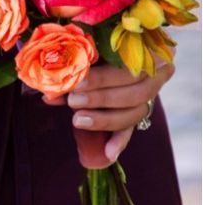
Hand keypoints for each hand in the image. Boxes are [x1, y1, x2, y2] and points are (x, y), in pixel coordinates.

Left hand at [43, 63, 174, 162]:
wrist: (116, 56)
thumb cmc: (98, 50)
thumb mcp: (91, 55)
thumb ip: (76, 70)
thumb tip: (50, 93)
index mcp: (146, 55)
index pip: (129, 70)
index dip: (103, 79)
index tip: (78, 83)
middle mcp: (153, 77)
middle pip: (135, 94)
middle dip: (101, 99)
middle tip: (74, 101)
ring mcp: (147, 99)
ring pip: (133, 114)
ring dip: (104, 119)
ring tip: (78, 120)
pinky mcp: (136, 116)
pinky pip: (130, 130)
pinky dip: (118, 142)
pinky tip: (108, 154)